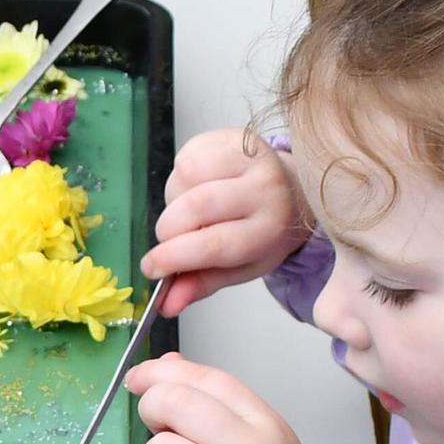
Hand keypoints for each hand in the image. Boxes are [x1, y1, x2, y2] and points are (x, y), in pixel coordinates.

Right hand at [142, 128, 312, 309]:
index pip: (215, 245)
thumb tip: (166, 306)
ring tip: (189, 208)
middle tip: (169, 239)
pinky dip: (181, 176)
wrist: (291, 191)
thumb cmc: (260, 232)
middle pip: (197, 207)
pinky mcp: (235, 137)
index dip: (175, 257)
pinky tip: (197, 185)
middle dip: (169, 229)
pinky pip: (188, 156)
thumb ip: (200, 284)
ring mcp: (252, 158)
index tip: (152, 267)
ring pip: (187, 177)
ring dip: (174, 199)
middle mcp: (266, 190)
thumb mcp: (237, 267)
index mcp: (268, 230)